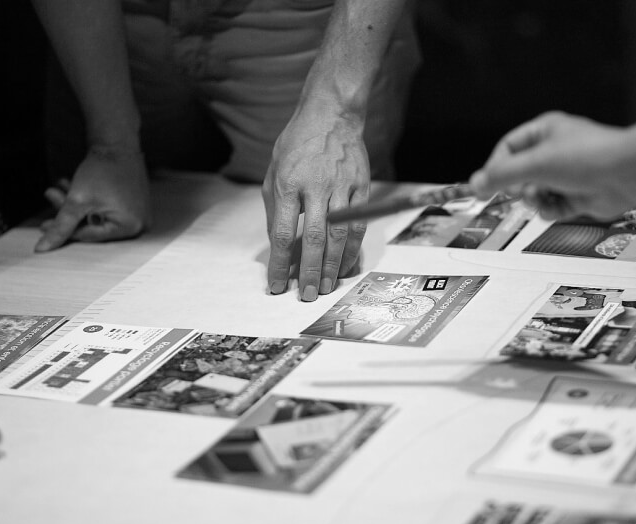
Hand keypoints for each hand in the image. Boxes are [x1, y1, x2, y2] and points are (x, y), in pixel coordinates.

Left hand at [35, 146, 150, 251]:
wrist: (117, 143)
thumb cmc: (102, 170)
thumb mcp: (78, 201)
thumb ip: (61, 226)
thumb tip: (43, 249)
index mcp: (131, 226)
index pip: (91, 235)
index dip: (65, 230)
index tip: (44, 225)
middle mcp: (139, 224)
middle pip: (94, 226)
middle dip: (69, 213)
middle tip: (52, 198)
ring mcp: (139, 214)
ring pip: (98, 216)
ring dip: (77, 205)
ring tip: (60, 188)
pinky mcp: (135, 204)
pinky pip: (108, 209)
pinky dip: (90, 201)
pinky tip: (74, 188)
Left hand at [263, 111, 369, 300]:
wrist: (331, 115)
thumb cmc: (297, 145)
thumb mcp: (274, 171)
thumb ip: (274, 209)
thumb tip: (277, 246)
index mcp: (288, 184)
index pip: (281, 232)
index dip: (279, 263)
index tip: (277, 286)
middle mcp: (315, 187)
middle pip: (313, 239)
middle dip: (309, 271)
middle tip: (306, 296)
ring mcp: (342, 188)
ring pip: (339, 235)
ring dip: (332, 266)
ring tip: (325, 288)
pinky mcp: (361, 188)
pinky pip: (358, 225)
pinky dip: (351, 250)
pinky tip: (344, 266)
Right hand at [470, 112, 635, 220]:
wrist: (627, 175)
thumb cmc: (585, 158)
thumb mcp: (535, 164)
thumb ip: (501, 176)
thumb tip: (474, 185)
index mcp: (544, 131)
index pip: (507, 148)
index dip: (495, 168)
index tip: (487, 186)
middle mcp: (554, 150)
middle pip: (519, 172)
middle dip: (518, 186)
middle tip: (521, 191)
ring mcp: (566, 174)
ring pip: (533, 192)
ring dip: (534, 200)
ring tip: (543, 197)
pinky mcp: (577, 195)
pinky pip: (551, 206)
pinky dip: (551, 210)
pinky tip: (559, 207)